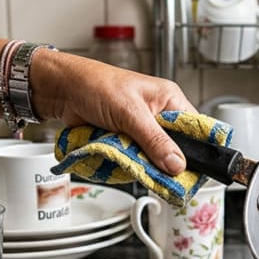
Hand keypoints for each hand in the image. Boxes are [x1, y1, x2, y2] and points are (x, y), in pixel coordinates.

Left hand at [30, 51, 194, 174]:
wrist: (61, 90)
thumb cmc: (95, 85)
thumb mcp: (130, 113)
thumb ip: (155, 140)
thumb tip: (177, 165)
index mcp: (169, 100)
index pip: (195, 130)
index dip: (196, 151)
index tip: (192, 172)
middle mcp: (158, 116)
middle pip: (174, 150)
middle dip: (164, 162)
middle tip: (159, 173)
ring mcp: (141, 131)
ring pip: (153, 159)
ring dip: (142, 164)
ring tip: (131, 160)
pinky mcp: (125, 142)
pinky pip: (134, 161)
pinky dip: (128, 164)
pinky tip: (120, 162)